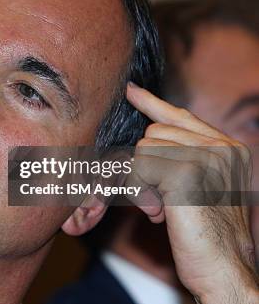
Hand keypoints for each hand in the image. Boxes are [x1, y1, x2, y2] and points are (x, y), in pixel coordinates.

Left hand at [125, 82, 258, 303]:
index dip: (153, 104)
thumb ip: (178, 161)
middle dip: (146, 167)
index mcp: (228, 149)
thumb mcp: (196, 189)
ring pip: (144, 148)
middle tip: (160, 200)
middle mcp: (222, 147)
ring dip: (143, 182)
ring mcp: (208, 156)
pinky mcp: (187, 170)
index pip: (183, 117)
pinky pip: (139, 166)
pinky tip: (159, 212)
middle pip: (154, 133)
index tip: (131, 90)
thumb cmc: (206, 235)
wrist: (224, 269)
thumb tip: (145, 140)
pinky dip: (139, 190)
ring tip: (165, 208)